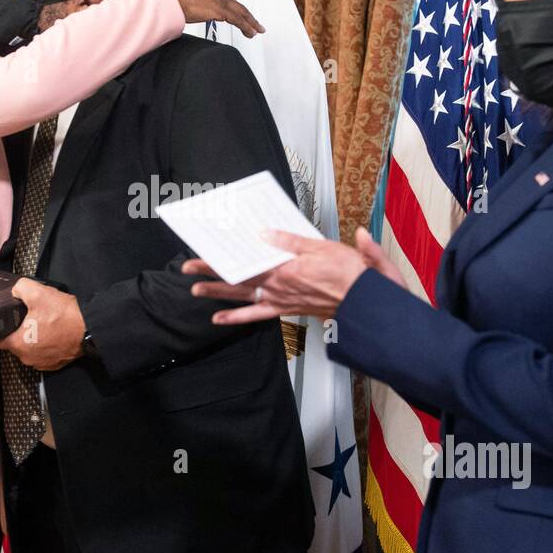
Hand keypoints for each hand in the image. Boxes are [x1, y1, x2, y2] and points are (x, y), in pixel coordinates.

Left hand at [0, 278, 86, 371]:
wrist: (90, 329)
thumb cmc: (64, 315)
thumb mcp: (38, 293)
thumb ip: (19, 288)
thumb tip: (14, 290)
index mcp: (18, 344)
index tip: (5, 321)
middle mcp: (27, 358)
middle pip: (15, 343)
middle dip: (20, 331)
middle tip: (30, 317)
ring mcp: (42, 363)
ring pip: (30, 349)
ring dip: (34, 339)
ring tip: (45, 324)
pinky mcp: (55, 364)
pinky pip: (44, 353)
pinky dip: (46, 345)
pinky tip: (54, 333)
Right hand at [162, 0, 263, 38]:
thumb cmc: (169, 2)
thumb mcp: (184, 3)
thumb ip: (193, 8)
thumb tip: (191, 15)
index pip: (226, 1)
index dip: (236, 10)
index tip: (242, 17)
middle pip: (237, 5)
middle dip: (248, 16)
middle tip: (257, 25)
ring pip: (240, 12)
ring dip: (250, 23)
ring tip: (258, 31)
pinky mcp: (218, 9)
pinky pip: (237, 19)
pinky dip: (246, 27)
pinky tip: (251, 33)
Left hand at [182, 226, 393, 323]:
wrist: (363, 301)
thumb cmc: (349, 273)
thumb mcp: (322, 246)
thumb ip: (292, 241)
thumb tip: (266, 234)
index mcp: (286, 268)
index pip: (247, 260)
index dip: (225, 256)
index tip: (206, 249)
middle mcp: (278, 286)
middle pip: (238, 277)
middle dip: (211, 271)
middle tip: (189, 267)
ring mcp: (279, 299)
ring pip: (242, 296)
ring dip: (217, 293)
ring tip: (196, 290)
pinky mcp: (285, 309)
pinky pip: (255, 315)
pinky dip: (235, 318)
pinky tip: (219, 318)